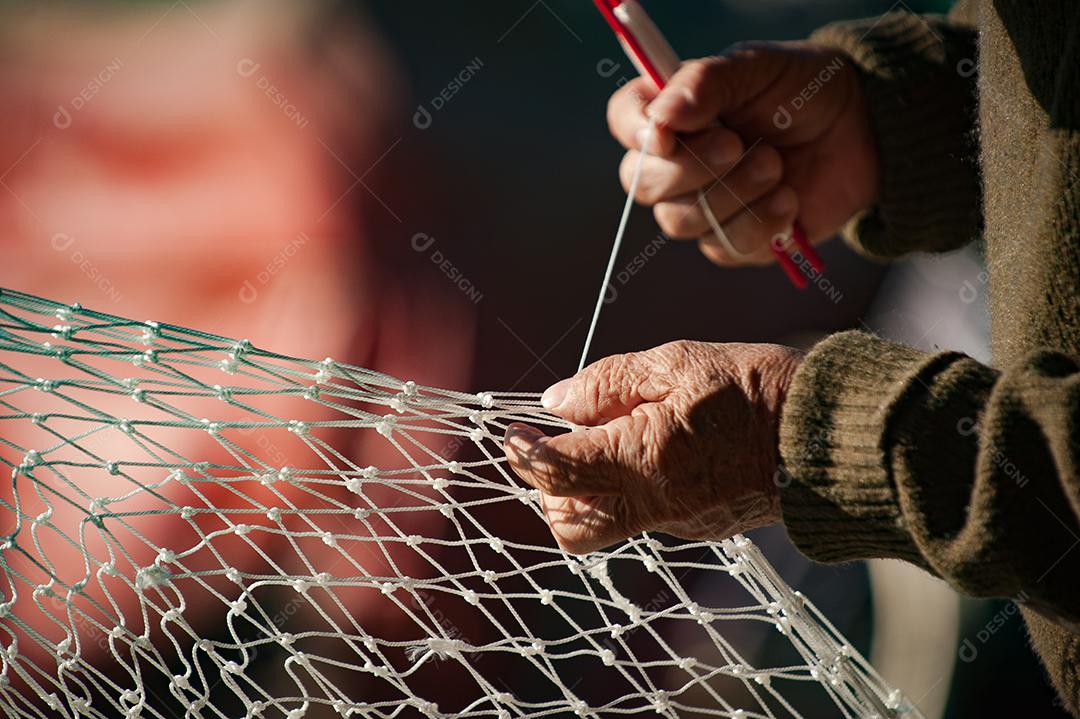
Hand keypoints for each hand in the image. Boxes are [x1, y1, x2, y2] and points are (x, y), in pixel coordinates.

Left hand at [503, 341, 801, 553]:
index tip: (514, 430)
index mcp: (644, 459)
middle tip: (554, 444)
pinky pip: (640, 516)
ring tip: (605, 437)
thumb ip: (608, 383)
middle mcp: (655, 504)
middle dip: (547, 487)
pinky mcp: (697, 527)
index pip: (554, 472)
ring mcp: (677, 523)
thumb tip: (555, 403)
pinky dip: (624, 489)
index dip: (523, 451)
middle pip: (568, 523)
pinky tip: (648, 448)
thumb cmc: (758, 388)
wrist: (829, 437)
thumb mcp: (679, 363)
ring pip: (603, 524)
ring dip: (585, 489)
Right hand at [607, 42, 878, 265]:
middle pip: (642, 183)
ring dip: (734, 194)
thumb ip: (707, 83)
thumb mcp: (759, 68)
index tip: (667, 135)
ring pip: (681, 222)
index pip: (625, 120)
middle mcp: (676, 161)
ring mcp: (701, 206)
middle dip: (692, 168)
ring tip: (777, 165)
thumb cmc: (804, 90)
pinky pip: (725, 248)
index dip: (635, 133)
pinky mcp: (733, 241)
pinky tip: (790, 200)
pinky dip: (761, 223)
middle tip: (739, 144)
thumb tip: (662, 116)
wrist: (863, 132)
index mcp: (673, 111)